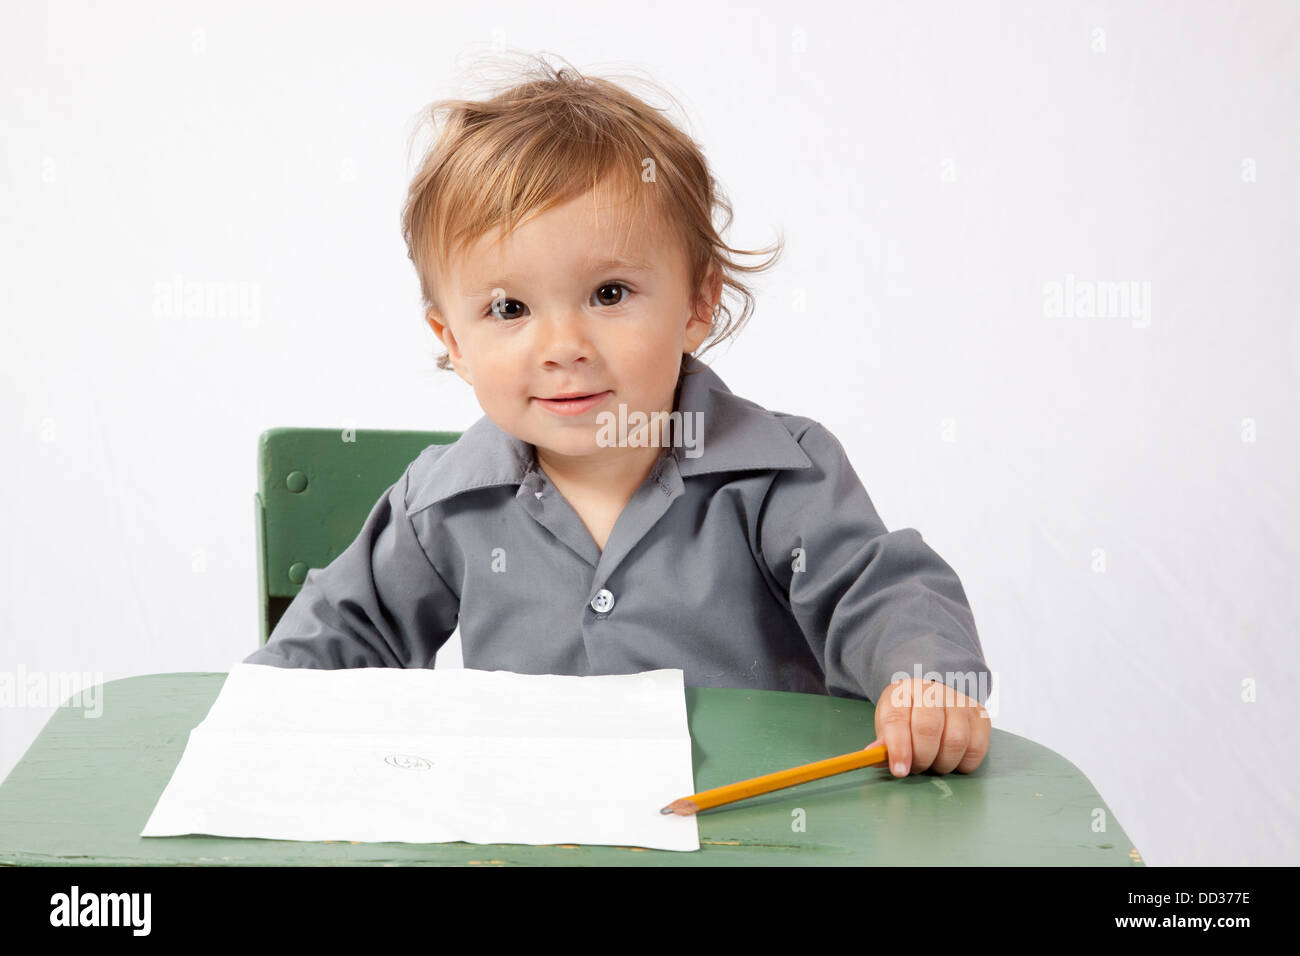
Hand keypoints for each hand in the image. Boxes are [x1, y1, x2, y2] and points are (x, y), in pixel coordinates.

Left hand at [865, 678, 990, 776]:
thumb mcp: (889, 722)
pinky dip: (963, 763)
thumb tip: (875, 757)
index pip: (898, 718)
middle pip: (928, 728)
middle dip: (921, 757)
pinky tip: (952, 759)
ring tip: (934, 762)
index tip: (899, 770)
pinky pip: (977, 748)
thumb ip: (884, 741)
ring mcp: (960, 702)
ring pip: (956, 740)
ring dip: (942, 762)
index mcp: (903, 692)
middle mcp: (933, 692)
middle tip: (916, 767)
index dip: (898, 748)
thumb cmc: (908, 714)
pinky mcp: (981, 716)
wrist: (934, 695)